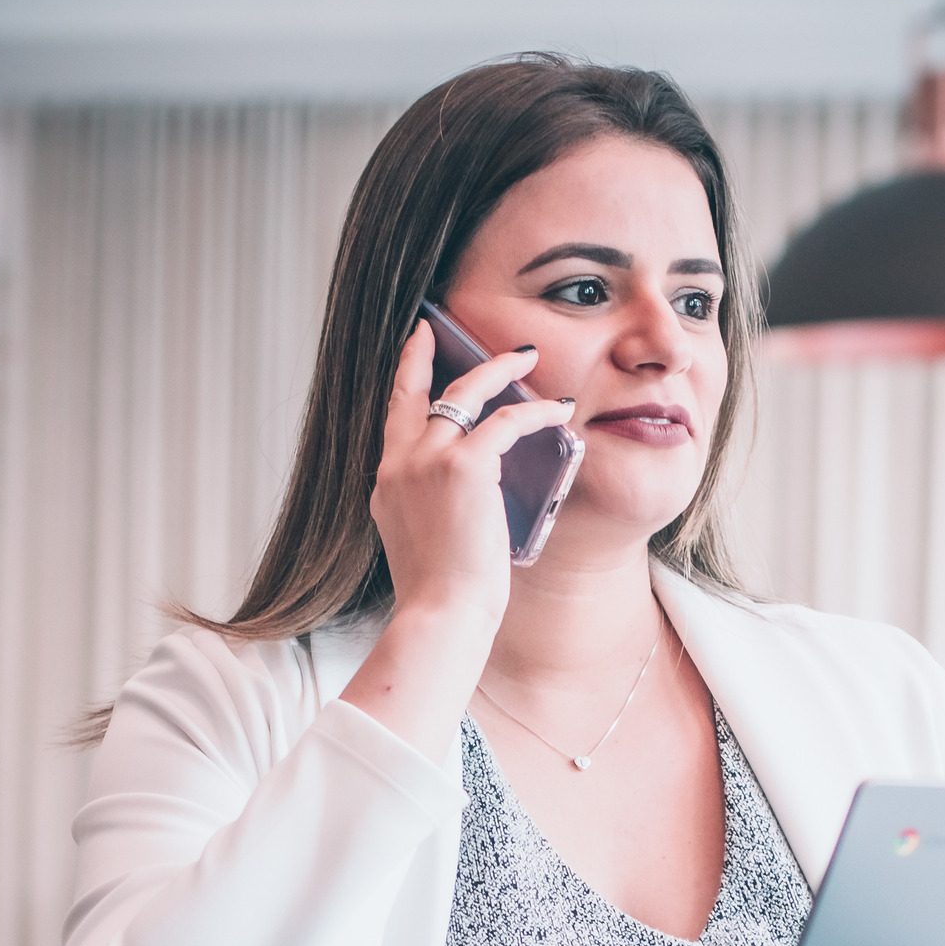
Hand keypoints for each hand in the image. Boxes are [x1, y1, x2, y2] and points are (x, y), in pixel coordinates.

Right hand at [371, 320, 574, 638]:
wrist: (439, 617)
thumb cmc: (440, 598)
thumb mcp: (423, 544)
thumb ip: (432, 509)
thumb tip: (468, 500)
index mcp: (386, 484)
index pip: (394, 417)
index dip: (405, 377)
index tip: (415, 348)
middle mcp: (399, 464)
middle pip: (415, 390)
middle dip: (429, 353)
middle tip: (441, 328)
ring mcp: (427, 461)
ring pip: (465, 393)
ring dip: (499, 370)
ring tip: (527, 358)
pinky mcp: (464, 467)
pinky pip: (506, 421)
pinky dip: (535, 412)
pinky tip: (557, 410)